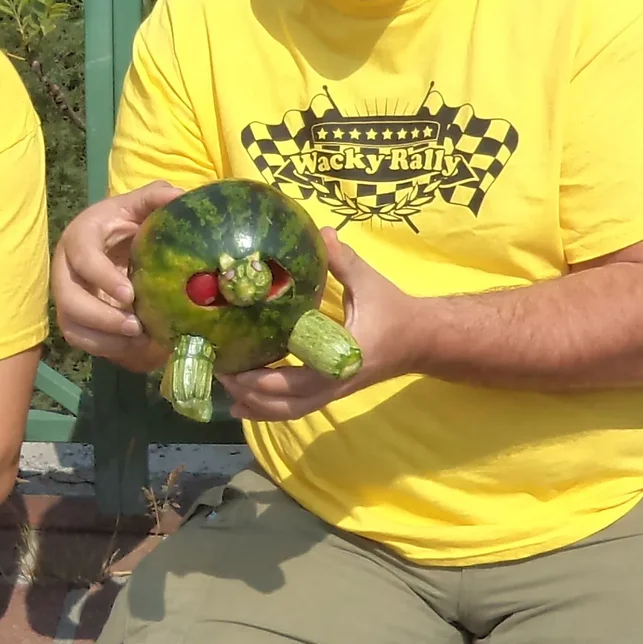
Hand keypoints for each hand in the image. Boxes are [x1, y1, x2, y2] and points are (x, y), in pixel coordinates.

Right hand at [52, 181, 180, 373]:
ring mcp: (67, 297)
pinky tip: (137, 346)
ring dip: (106, 339)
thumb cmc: (125, 222)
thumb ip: (156, 197)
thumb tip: (181, 196)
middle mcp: (65, 269)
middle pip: (69, 300)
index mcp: (80, 236)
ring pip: (73, 326)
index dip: (103, 278)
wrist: (111, 243)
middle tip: (136, 327)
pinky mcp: (74, 319)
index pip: (82, 258)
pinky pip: (84, 342)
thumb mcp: (138, 206)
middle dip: (102, 318)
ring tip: (141, 340)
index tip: (129, 295)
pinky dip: (109, 348)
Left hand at [222, 229, 421, 422]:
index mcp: (341, 358)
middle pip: (284, 402)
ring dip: (257, 405)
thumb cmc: (395, 310)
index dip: (259, 378)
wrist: (422, 339)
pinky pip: (297, 407)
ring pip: (289, 411)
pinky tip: (246, 402)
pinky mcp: (332, 391)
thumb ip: (343, 260)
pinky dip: (269, 408)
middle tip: (219, 372)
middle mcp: (334, 382)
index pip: (295, 380)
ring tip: (227, 390)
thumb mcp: (369, 282)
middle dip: (248, 393)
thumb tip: (320, 231)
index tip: (231, 364)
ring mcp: (333, 391)